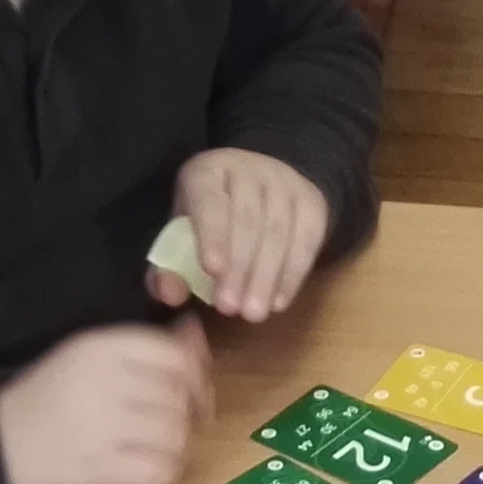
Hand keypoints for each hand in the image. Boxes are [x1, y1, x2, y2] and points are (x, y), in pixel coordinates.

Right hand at [0, 318, 211, 483]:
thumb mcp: (85, 363)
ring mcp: (102, 424)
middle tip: (159, 436)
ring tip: (144, 457)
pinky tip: (139, 479)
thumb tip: (194, 331)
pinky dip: (160, 481)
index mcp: (98, 347)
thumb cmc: (41, 410)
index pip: (174, 356)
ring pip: (176, 437)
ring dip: (171, 453)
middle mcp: (103, 379)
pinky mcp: (101, 468)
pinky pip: (161, 474)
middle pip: (180, 399)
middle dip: (182, 422)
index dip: (196, 380)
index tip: (193, 400)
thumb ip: (143, 349)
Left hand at [153, 148, 329, 320]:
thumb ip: (171, 264)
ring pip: (279, 232)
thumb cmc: (213, 215)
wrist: (263, 185)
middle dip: (239, 268)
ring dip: (266, 277)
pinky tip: (278, 301)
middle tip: (230, 308)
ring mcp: (285, 183)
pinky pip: (307, 240)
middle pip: (247, 220)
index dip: (212, 235)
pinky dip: (293, 275)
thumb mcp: (185, 230)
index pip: (211, 201)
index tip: (212, 270)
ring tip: (253, 313)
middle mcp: (249, 170)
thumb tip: (169, 294)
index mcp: (209, 172)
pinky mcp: (312, 202)